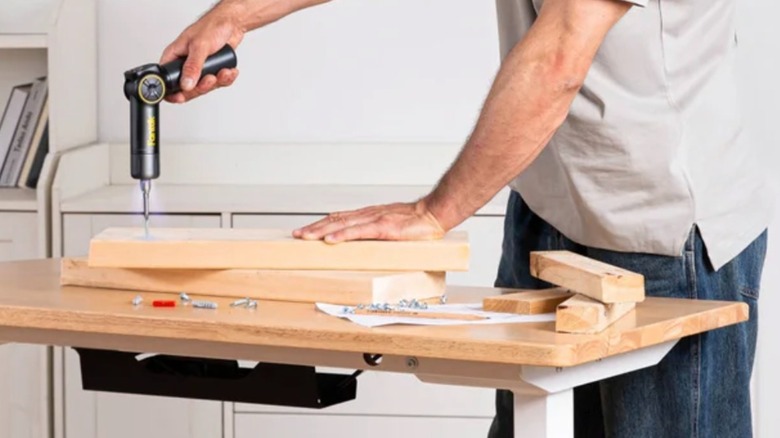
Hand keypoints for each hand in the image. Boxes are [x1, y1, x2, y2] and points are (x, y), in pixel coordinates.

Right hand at [159, 3, 243, 102]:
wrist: (231, 25)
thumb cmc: (211, 27)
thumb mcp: (199, 46)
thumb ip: (192, 66)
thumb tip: (186, 84)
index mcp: (174, 57)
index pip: (167, 80)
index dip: (173, 92)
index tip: (182, 97)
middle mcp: (185, 65)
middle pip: (187, 89)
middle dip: (201, 87)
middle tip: (210, 79)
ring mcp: (199, 69)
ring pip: (204, 87)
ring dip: (216, 82)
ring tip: (223, 72)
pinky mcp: (212, 71)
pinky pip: (217, 83)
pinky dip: (225, 79)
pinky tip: (229, 71)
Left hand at [292, 200, 446, 243]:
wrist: (435, 214)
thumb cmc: (418, 223)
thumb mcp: (393, 228)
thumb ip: (378, 234)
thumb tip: (365, 247)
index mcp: (369, 216)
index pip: (340, 218)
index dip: (321, 224)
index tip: (306, 230)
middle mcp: (368, 215)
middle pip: (335, 220)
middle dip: (314, 228)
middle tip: (297, 235)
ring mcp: (375, 220)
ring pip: (342, 225)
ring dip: (322, 231)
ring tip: (306, 238)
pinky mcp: (383, 227)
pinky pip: (358, 232)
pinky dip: (342, 236)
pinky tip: (330, 241)